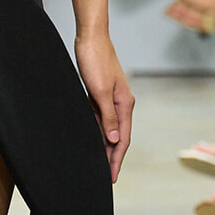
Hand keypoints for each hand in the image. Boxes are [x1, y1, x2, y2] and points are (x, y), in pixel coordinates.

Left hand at [76, 28, 133, 181]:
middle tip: (105, 176)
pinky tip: (91, 139)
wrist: (90, 37)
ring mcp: (110, 99)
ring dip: (104, 145)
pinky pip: (100, 118)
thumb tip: (115, 140)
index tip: (111, 176)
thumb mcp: (100, 91)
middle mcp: (121, 103)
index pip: (123, 138)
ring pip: (108, 128)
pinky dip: (97, 131)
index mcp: (125, 104)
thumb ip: (108, 116)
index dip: (116, 159)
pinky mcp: (99, 94)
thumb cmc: (96, 60)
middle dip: (112, 156)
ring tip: (98, 163)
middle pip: (118, 136)